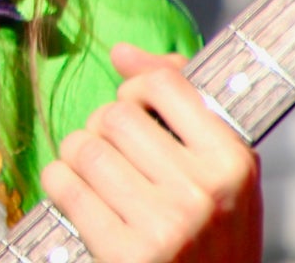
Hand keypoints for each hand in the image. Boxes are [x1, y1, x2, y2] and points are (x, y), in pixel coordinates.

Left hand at [39, 43, 262, 262]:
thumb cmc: (213, 232)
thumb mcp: (220, 170)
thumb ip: (181, 102)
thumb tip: (121, 51)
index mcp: (233, 162)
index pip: (164, 84)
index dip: (137, 92)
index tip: (140, 114)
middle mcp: (203, 191)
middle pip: (114, 115)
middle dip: (104, 129)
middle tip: (117, 156)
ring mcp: (164, 225)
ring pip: (83, 146)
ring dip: (78, 156)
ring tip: (98, 177)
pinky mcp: (125, 254)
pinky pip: (64, 184)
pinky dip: (61, 184)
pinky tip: (81, 199)